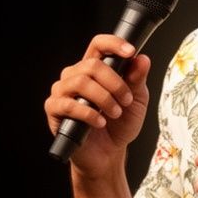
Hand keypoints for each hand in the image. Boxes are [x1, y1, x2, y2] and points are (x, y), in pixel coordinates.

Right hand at [44, 34, 150, 172]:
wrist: (108, 154)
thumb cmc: (120, 125)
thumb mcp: (136, 101)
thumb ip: (137, 80)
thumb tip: (142, 59)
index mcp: (94, 69)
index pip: (98, 45)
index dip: (113, 44)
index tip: (130, 52)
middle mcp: (75, 76)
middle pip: (92, 64)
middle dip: (115, 83)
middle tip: (125, 100)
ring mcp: (63, 92)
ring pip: (80, 82)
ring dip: (104, 98)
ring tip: (115, 113)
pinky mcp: (55, 110)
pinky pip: (68, 104)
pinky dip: (89, 113)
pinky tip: (101, 122)